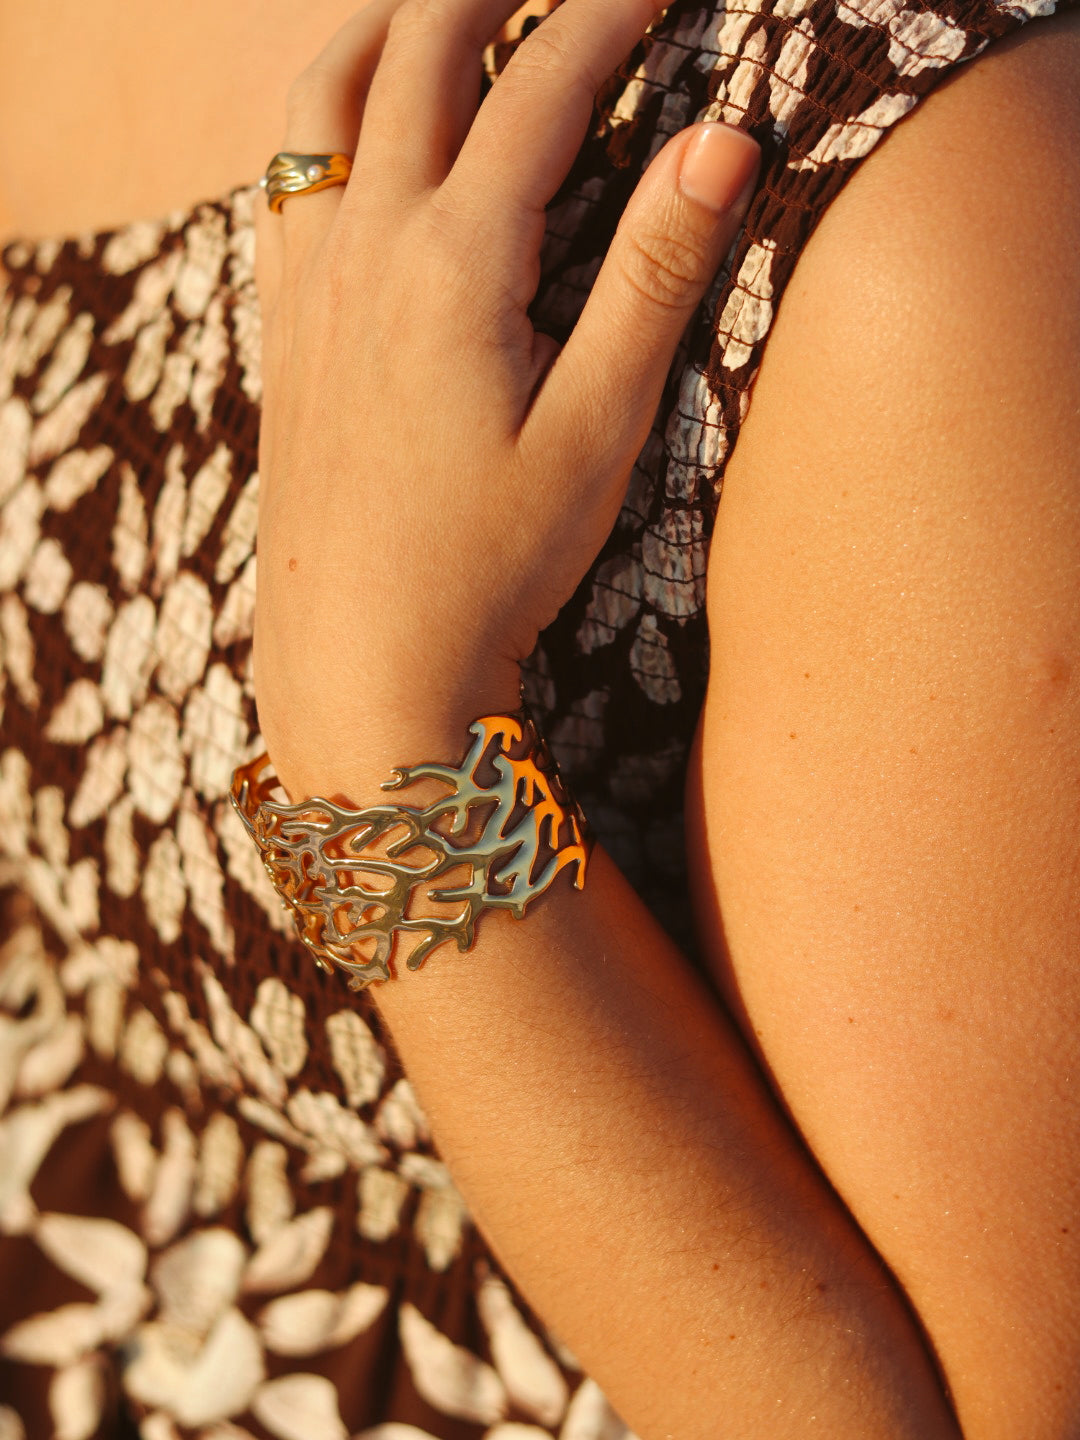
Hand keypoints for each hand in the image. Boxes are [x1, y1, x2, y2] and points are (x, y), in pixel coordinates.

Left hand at [253, 0, 759, 789]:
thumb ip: (657, 276)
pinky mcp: (284, 331)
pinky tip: (354, 138)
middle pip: (420, 52)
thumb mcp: (596, 430)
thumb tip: (725, 139)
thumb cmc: (490, 564)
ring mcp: (310, 284)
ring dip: (388, 26)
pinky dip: (322, 117)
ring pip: (324, 97)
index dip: (610, 12)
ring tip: (444, 13)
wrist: (363, 662)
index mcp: (455, 263)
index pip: (541, 87)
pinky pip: (282, 178)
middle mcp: (366, 247)